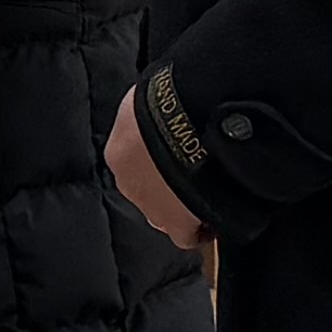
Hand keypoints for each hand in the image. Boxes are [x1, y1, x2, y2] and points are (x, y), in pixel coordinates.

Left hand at [105, 92, 205, 246]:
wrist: (191, 122)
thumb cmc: (170, 99)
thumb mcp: (148, 97)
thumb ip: (149, 111)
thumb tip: (161, 102)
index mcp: (118, 152)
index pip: (134, 161)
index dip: (155, 159)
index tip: (173, 154)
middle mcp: (128, 182)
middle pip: (147, 189)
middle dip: (166, 184)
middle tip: (191, 172)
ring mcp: (151, 207)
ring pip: (164, 212)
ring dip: (180, 205)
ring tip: (205, 193)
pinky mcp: (176, 223)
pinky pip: (187, 234)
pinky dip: (199, 229)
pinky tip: (213, 220)